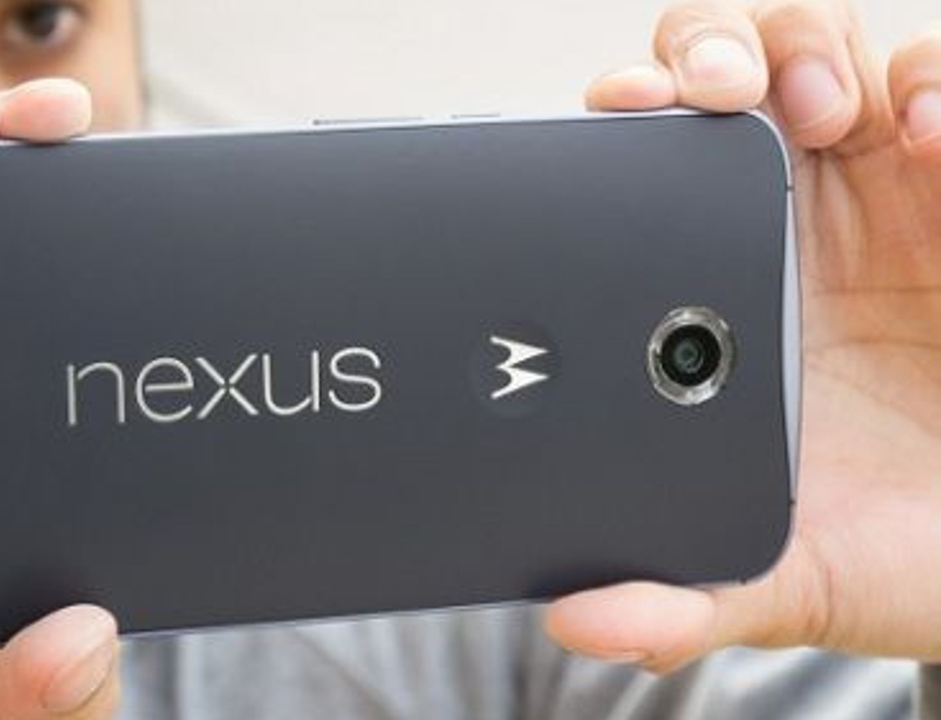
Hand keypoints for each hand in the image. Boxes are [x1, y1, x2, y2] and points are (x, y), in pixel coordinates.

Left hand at [545, 0, 940, 672]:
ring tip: (835, 115)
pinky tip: (931, 132)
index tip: (621, 113)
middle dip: (712, 54)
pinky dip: (939, 82)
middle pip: (723, 75)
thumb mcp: (791, 576)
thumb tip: (579, 621)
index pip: (643, 170)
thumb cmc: (894, 547)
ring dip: (812, 54)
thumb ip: (687, 597)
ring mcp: (883, 191)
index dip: (625, 122)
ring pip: (823, 53)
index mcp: (709, 291)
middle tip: (721, 95)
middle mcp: (788, 224)